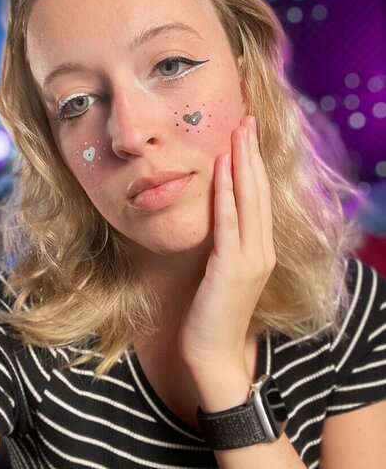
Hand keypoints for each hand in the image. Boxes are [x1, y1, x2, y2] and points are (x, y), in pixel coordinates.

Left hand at [178, 116, 275, 397]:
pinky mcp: (232, 267)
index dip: (254, 165)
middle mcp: (262, 249)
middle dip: (252, 154)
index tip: (247, 137)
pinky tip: (222, 168)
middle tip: (246, 121)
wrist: (213, 353)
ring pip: (249, 200)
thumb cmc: (213, 313)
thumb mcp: (223, 271)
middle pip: (259, 192)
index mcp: (260, 249)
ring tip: (238, 132)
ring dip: (242, 163)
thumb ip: (226, 243)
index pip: (259, 198)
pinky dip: (226, 191)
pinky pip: (229, 221)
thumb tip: (216, 215)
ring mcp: (251, 258)